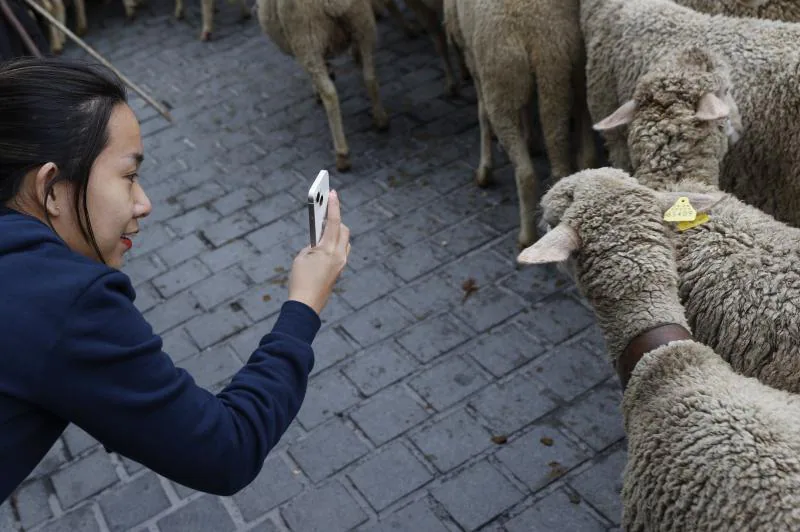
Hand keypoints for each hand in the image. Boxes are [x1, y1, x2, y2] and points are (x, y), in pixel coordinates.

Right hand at [288, 189, 350, 314]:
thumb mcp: (302, 257)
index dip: (333, 205)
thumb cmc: (300, 280)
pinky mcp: (340, 271)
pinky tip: (325, 245)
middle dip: (336, 220)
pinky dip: (335, 244)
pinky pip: (342, 251)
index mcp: (328, 249)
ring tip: (324, 229)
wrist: (306, 304)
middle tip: (325, 212)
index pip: (333, 221)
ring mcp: (341, 264)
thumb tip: (320, 241)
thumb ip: (312, 245)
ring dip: (337, 233)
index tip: (332, 193)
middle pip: (343, 229)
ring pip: (345, 241)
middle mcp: (339, 255)